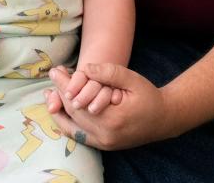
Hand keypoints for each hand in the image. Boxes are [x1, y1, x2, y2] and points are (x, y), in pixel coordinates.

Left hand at [45, 63, 172, 149]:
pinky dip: (67, 124)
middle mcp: (105, 135)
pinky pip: (79, 136)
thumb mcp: (131, 79)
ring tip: (50, 94)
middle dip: (60, 93)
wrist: (164, 119)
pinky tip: (60, 112)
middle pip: (72, 113)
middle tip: (53, 76)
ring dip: (59, 110)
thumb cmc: (148, 96)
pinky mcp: (105, 146)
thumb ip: (109, 72)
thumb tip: (85, 68)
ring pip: (72, 127)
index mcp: (111, 119)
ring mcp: (104, 143)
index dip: (63, 84)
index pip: (77, 101)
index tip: (55, 70)